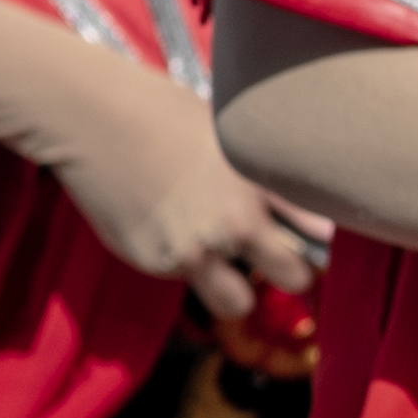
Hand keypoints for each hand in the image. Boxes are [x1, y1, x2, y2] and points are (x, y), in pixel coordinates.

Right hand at [37, 55, 322, 322]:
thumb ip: (271, 182)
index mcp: (261, 184)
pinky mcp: (154, 262)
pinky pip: (187, 281)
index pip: (319, 236)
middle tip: (280, 262)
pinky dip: (187, 266)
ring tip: (226, 258)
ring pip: (237, 303)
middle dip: (290, 274)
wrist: (97, 119)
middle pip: (294, 280)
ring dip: (237, 290)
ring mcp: (193, 251)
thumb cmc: (168, 114)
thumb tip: (313, 220)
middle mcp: (233, 225)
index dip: (320, 245)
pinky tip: (170, 225)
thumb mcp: (233, 138)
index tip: (315, 244)